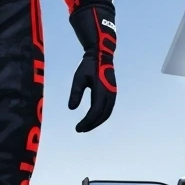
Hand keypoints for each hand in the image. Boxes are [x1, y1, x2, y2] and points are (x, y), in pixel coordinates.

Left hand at [68, 6, 116, 132]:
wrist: (101, 55)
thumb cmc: (88, 66)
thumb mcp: (78, 78)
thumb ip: (75, 93)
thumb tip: (71, 108)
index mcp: (102, 90)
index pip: (94, 112)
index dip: (86, 122)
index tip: (77, 128)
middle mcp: (110, 94)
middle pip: (102, 116)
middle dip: (91, 125)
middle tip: (79, 129)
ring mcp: (113, 94)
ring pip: (106, 114)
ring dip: (97, 122)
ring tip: (85, 126)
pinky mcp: (112, 93)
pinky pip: (108, 109)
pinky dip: (101, 116)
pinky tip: (92, 119)